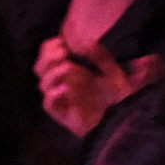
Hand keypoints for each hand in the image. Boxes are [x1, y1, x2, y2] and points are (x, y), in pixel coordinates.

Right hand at [36, 36, 156, 138]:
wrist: (124, 124)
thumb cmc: (119, 99)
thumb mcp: (114, 74)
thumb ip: (103, 58)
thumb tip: (90, 42)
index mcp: (72, 72)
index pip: (49, 56)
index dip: (49, 47)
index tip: (62, 41)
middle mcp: (63, 84)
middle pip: (40, 68)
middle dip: (47, 57)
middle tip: (63, 51)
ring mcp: (62, 99)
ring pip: (42, 84)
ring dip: (51, 73)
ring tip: (67, 66)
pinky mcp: (64, 114)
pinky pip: (48, 105)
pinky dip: (52, 95)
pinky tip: (65, 88)